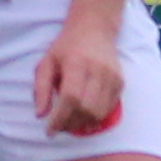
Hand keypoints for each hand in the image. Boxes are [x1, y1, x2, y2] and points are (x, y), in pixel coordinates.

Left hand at [31, 14, 126, 137]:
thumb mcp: (46, 62)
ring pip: (99, 112)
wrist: (94, 29)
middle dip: (71, 124)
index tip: (50, 131)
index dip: (60, 118)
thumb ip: (41, 89)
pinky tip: (84, 115)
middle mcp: (97, 70)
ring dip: (83, 124)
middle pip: (86, 108)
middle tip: (59, 127)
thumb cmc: (66, 47)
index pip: (71, 98)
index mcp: (76, 63)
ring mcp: (112, 77)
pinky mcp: (120, 82)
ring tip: (70, 123)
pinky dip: (96, 118)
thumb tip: (40, 115)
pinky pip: (109, 109)